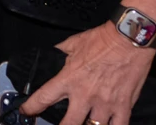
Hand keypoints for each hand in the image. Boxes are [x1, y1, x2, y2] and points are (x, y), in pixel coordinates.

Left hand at [21, 22, 154, 124]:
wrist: (128, 39)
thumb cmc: (101, 39)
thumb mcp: (73, 43)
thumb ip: (61, 53)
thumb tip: (53, 55)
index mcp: (69, 79)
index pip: (44, 98)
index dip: (31, 107)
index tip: (26, 111)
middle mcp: (85, 95)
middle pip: (68, 124)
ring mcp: (105, 103)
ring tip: (85, 124)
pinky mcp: (124, 106)